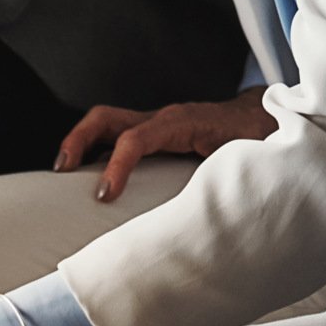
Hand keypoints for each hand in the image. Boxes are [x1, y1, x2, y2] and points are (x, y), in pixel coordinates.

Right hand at [54, 89, 275, 200]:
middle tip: (61, 171)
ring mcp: (156, 124)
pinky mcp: (155, 134)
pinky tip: (90, 178)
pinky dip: (97, 153)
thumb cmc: (254, 138)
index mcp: (182, 123)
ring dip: (80, 144)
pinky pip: (117, 136)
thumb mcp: (244, 155)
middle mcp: (163, 120)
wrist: (263, 119)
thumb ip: (233, 174)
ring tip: (62, 174)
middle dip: (78, 140)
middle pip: (108, 118)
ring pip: (106, 124)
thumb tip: (225, 207)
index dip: (119, 164)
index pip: (139, 137)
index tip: (104, 195)